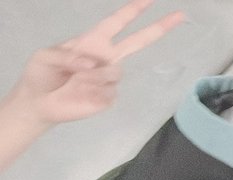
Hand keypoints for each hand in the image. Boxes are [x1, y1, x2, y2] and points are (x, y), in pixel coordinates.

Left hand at [2, 0, 184, 126]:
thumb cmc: (41, 74)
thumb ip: (67, 54)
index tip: (149, 0)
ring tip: (74, 81)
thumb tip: (94, 64)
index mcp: (93, 42)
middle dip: (159, 28)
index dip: (133, 10)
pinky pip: (107, 92)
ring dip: (92, 76)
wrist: (39, 103)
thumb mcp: (45, 55)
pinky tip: (79, 94)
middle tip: (179, 15)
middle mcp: (107, 58)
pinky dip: (89, 92)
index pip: (117, 23)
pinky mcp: (109, 97)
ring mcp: (109, 78)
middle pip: (139, 41)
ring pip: (114, 72)